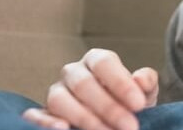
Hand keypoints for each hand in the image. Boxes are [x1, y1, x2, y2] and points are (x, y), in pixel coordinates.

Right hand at [22, 49, 157, 129]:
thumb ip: (146, 82)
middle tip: (130, 127)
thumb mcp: (144, 93)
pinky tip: (63, 129)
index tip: (139, 105)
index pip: (104, 63)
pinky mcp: (44, 113)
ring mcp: (56, 92)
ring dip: (84, 118)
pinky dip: (45, 123)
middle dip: (108, 107)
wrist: (117, 122)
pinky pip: (36, 115)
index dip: (121, 83)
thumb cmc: (130, 104)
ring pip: (60, 99)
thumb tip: (140, 80)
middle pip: (84, 83)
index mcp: (97, 60)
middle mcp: (73, 72)